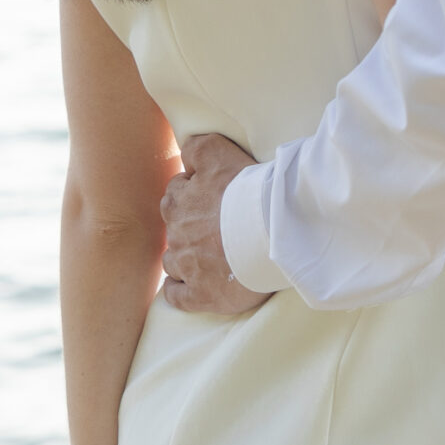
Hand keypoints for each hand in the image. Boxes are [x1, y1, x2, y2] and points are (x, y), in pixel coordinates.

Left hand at [158, 132, 270, 315]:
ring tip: (205, 255)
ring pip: (172, 260)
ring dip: (183, 257)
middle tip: (212, 224)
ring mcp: (187, 266)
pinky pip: (176, 296)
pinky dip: (179, 290)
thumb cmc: (249, 191)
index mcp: (180, 201)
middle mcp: (178, 233)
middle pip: (172, 226)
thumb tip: (185, 153)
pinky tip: (188, 286)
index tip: (212, 196)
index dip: (193, 192)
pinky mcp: (201, 294)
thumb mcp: (219, 153)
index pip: (176, 192)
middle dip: (187, 224)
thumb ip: (197, 148)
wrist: (272, 231)